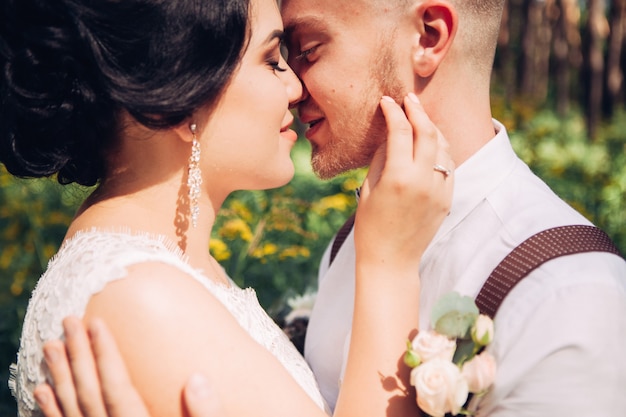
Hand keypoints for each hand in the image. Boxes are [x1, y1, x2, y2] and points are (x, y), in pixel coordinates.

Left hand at [35, 317, 225, 416]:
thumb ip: (206, 415)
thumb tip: (196, 378)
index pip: (117, 388)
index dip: (105, 354)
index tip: (95, 322)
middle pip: (89, 394)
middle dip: (77, 356)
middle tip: (67, 321)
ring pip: (71, 410)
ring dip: (59, 377)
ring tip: (48, 346)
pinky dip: (52, 411)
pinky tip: (42, 392)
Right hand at [355, 93, 453, 270]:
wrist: (391, 260)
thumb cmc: (370, 227)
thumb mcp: (369, 189)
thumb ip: (382, 158)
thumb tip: (390, 134)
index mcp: (399, 177)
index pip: (401, 131)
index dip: (394, 111)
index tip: (387, 101)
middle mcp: (424, 180)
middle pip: (428, 132)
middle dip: (418, 110)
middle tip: (408, 98)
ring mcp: (440, 190)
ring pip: (443, 146)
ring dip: (432, 127)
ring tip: (420, 117)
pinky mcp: (448, 198)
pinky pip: (449, 165)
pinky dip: (441, 148)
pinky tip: (431, 142)